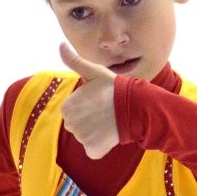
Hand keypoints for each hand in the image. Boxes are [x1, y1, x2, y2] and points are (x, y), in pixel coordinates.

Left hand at [58, 42, 119, 158]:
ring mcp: (82, 138)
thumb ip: (74, 61)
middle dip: (90, 121)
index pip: (73, 111)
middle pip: (78, 125)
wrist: (136, 106)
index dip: (87, 107)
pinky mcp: (93, 149)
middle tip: (105, 112)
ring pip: (86, 137)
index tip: (99, 102)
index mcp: (67, 107)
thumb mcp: (93, 72)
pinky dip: (101, 146)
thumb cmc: (114, 87)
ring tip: (110, 121)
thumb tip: (60, 45)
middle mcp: (70, 124)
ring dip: (96, 133)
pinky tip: (110, 134)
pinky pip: (93, 150)